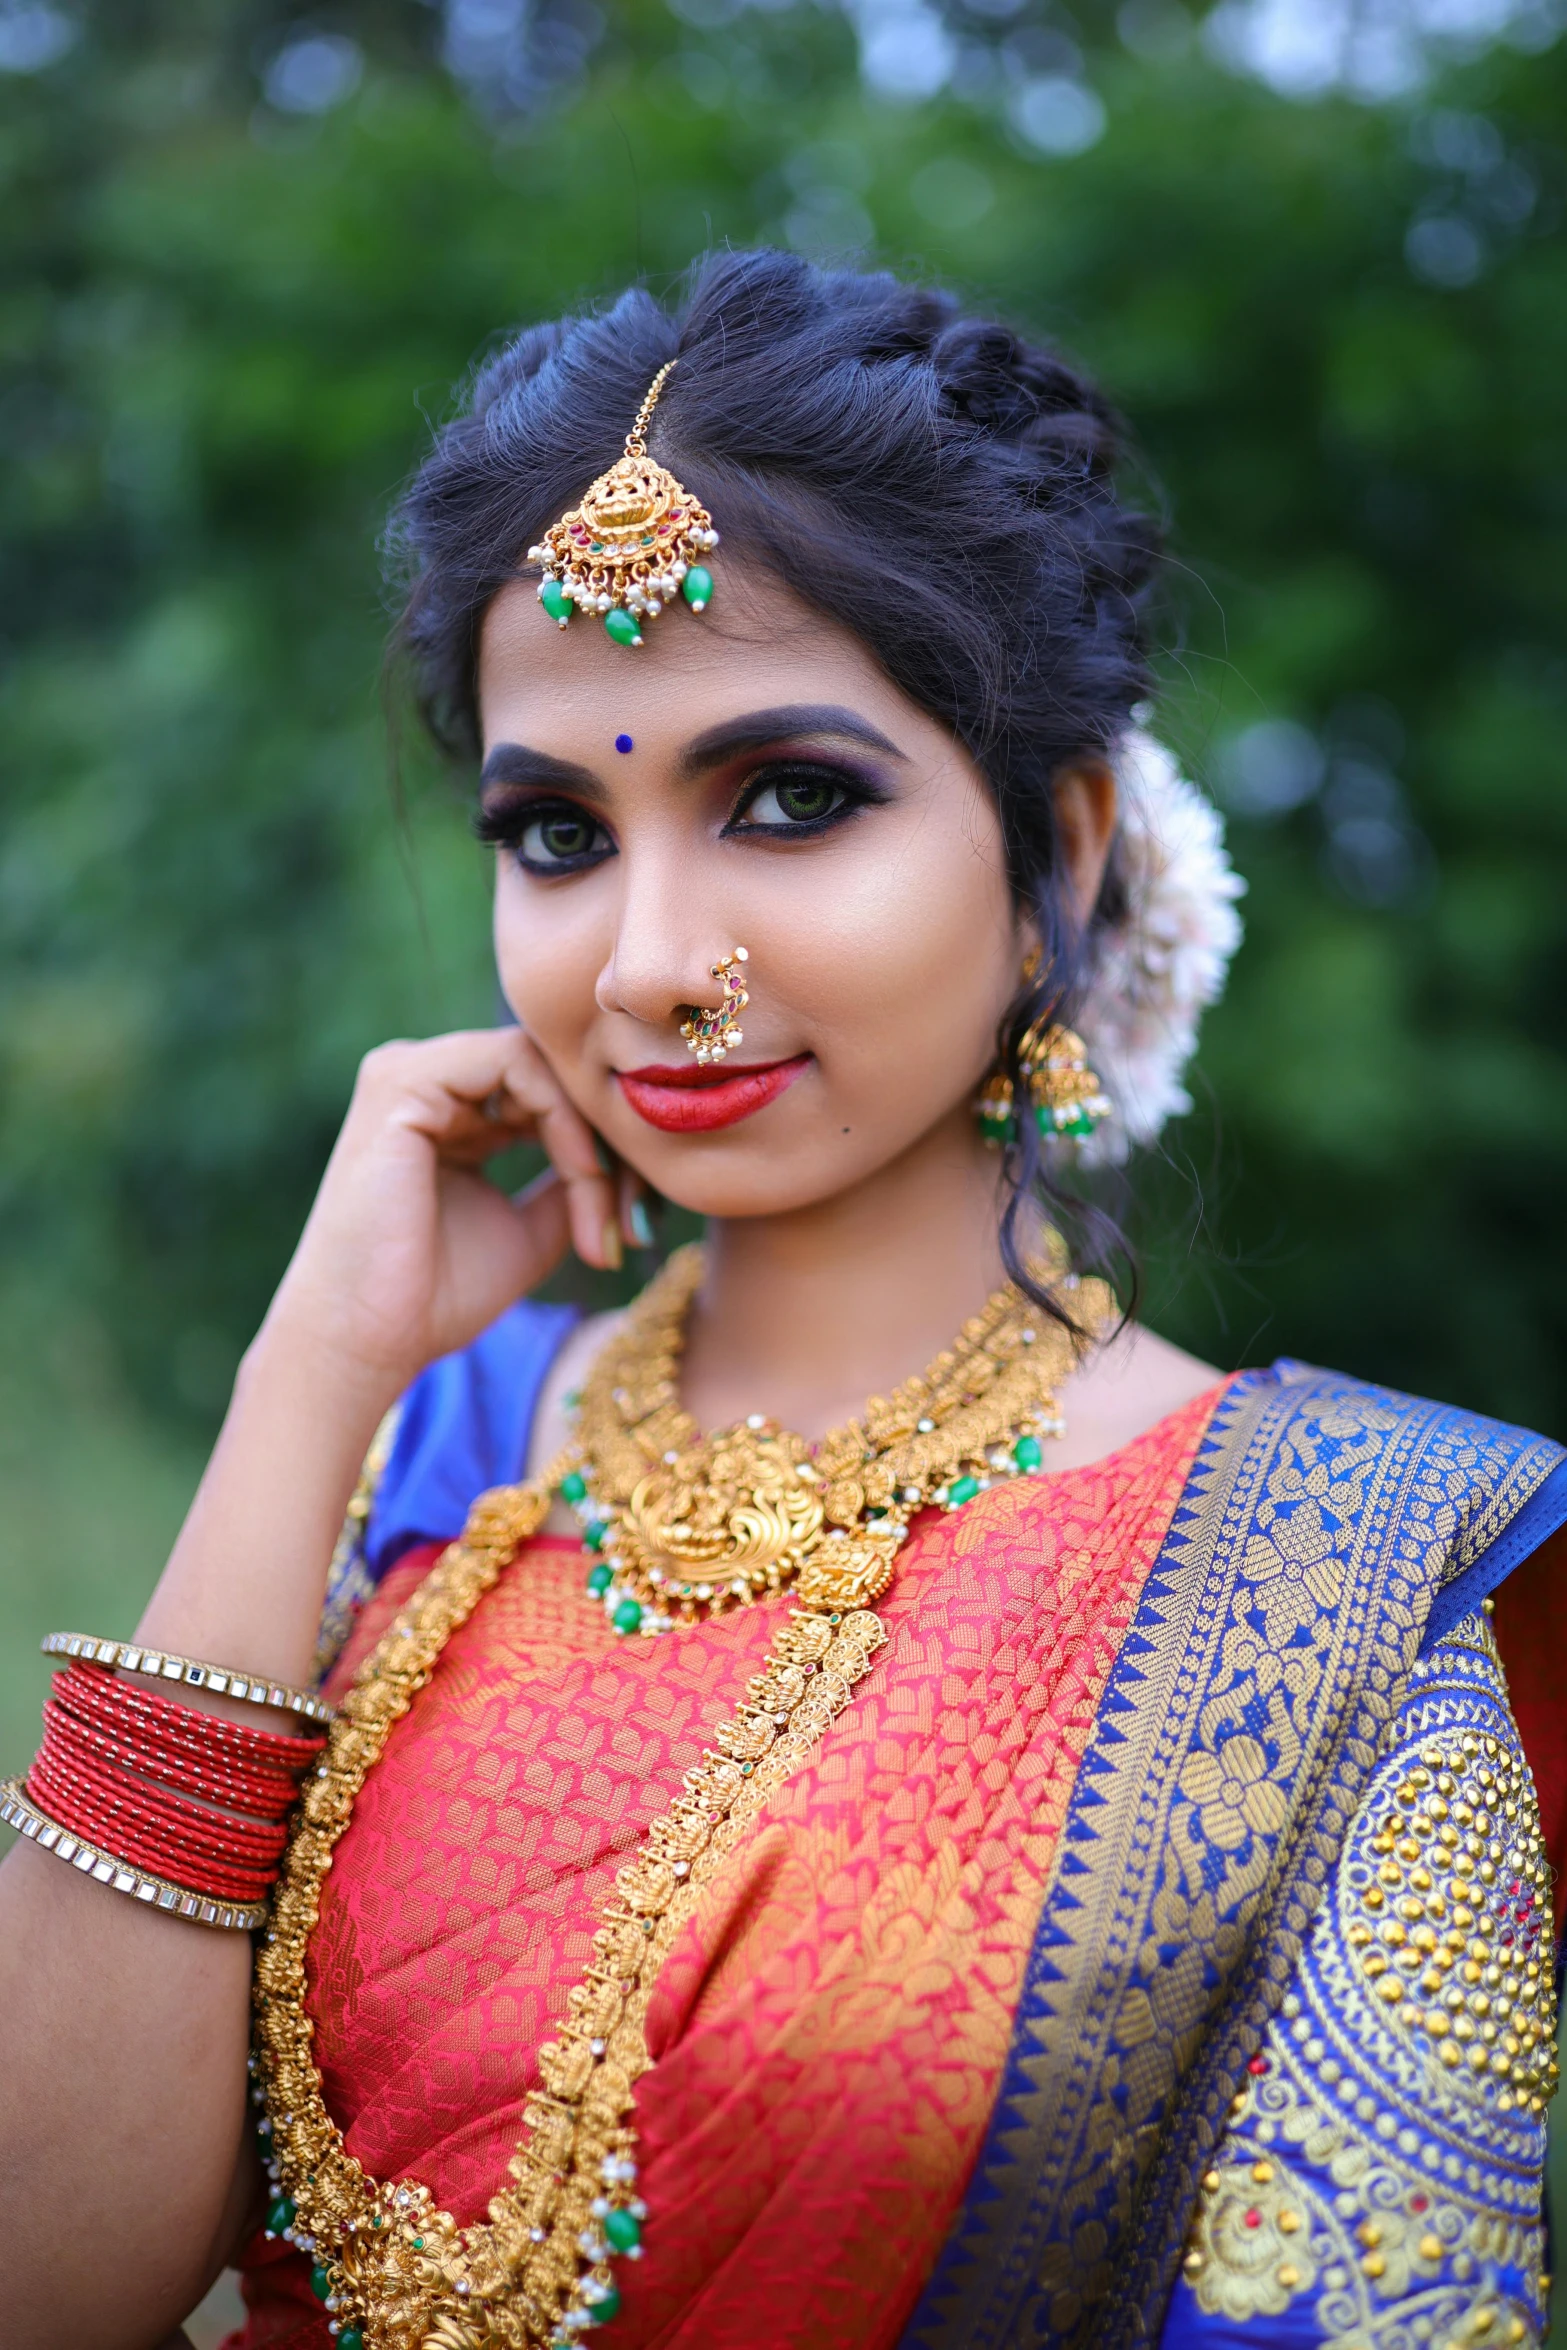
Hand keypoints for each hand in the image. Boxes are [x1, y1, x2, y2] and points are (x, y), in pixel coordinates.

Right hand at [257, 1028, 628, 1396]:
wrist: (368, 1340)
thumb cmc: (436, 1298)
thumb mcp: (532, 1229)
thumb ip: (575, 1181)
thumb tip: (627, 1154)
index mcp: (450, 1114)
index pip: (551, 1094)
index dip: (607, 1147)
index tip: (640, 1222)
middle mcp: (426, 1082)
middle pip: (552, 1074)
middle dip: (609, 1141)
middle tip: (639, 1217)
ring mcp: (408, 1072)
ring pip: (541, 1064)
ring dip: (589, 1135)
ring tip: (600, 1207)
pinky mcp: (403, 1081)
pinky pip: (516, 1065)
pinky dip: (562, 1117)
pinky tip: (579, 1172)